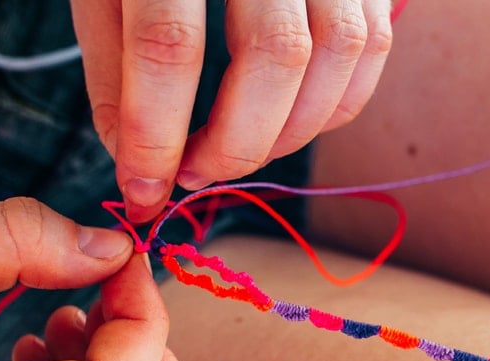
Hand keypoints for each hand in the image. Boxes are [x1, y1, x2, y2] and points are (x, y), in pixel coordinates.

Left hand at [70, 0, 394, 221]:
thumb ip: (115, 67)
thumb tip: (139, 162)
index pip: (171, 44)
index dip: (157, 132)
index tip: (145, 187)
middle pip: (274, 55)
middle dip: (237, 141)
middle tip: (198, 173)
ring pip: (339, 55)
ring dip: (292, 131)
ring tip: (243, 150)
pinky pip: (374, 46)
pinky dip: (339, 102)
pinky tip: (293, 120)